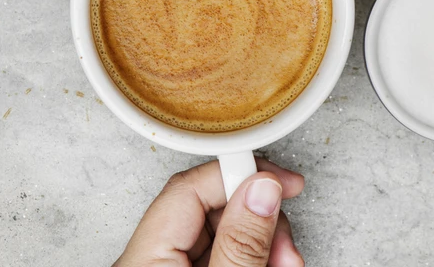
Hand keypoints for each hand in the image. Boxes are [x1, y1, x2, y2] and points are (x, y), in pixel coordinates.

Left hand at [113, 158, 304, 266]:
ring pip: (223, 233)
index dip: (241, 174)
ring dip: (263, 241)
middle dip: (260, 218)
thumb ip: (240, 243)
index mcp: (146, 259)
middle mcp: (151, 262)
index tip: (282, 182)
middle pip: (211, 209)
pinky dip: (252, 257)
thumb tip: (262, 189)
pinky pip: (221, 256)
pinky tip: (272, 265)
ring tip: (285, 264)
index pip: (191, 187)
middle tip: (287, 245)